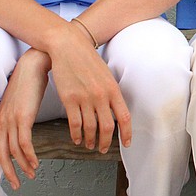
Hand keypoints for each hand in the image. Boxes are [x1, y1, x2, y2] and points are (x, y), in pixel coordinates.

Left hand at [0, 49, 49, 189]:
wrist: (33, 65)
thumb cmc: (29, 81)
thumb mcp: (19, 101)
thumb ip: (17, 115)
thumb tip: (22, 126)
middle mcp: (1, 121)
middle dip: (7, 172)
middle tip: (16, 183)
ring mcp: (11, 119)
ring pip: (12, 152)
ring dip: (22, 167)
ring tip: (30, 175)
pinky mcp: (23, 117)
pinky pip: (24, 144)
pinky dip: (29, 156)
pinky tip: (35, 163)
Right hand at [49, 20, 131, 152]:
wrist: (69, 46)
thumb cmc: (87, 59)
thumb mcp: (106, 75)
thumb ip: (111, 92)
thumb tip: (114, 111)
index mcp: (113, 89)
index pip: (124, 117)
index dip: (127, 133)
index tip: (126, 143)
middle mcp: (101, 95)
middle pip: (107, 128)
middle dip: (105, 142)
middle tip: (102, 148)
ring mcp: (85, 98)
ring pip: (90, 128)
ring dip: (90, 140)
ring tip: (89, 144)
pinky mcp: (69, 98)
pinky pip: (74, 123)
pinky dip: (76, 134)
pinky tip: (77, 138)